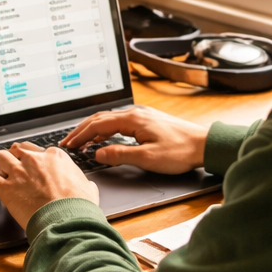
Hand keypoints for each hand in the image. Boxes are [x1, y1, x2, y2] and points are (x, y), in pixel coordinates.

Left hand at [0, 142, 98, 229]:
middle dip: (12, 157)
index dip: (31, 159)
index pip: (36, 150)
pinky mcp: (6, 189)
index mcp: (55, 157)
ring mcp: (19, 173)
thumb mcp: (88, 189)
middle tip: (11, 168)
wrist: (67, 220)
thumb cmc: (78, 207)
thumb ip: (84, 184)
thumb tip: (88, 187)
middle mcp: (35, 161)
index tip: (30, 168)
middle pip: (16, 149)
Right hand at [60, 106, 208, 174]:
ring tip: (80, 140)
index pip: (97, 125)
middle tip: (68, 142)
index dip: (80, 136)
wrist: (204, 145)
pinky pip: (118, 121)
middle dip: (81, 130)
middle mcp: (135, 114)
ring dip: (92, 129)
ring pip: (109, 119)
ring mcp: (141, 116)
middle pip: (100, 119)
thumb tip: (99, 154)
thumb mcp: (148, 158)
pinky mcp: (147, 121)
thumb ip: (121, 155)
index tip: (68, 145)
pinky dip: (105, 129)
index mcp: (132, 120)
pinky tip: (103, 137)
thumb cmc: (180, 151)